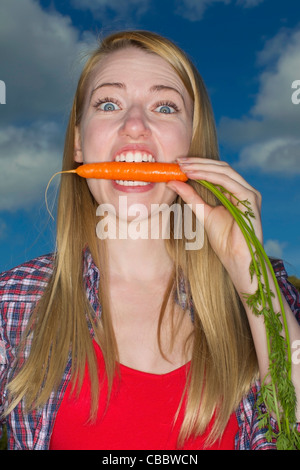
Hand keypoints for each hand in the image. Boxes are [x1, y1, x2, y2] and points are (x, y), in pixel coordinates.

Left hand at [167, 157, 262, 276]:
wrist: (236, 259)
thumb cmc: (224, 241)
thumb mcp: (203, 213)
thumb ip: (191, 197)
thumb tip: (173, 181)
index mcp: (236, 192)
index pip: (217, 171)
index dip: (198, 165)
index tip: (179, 163)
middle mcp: (245, 190)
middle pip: (221, 167)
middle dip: (199, 163)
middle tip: (179, 161)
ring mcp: (249, 193)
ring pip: (224, 171)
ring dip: (202, 167)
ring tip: (183, 167)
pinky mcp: (249, 199)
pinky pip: (227, 182)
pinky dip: (209, 176)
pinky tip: (194, 175)